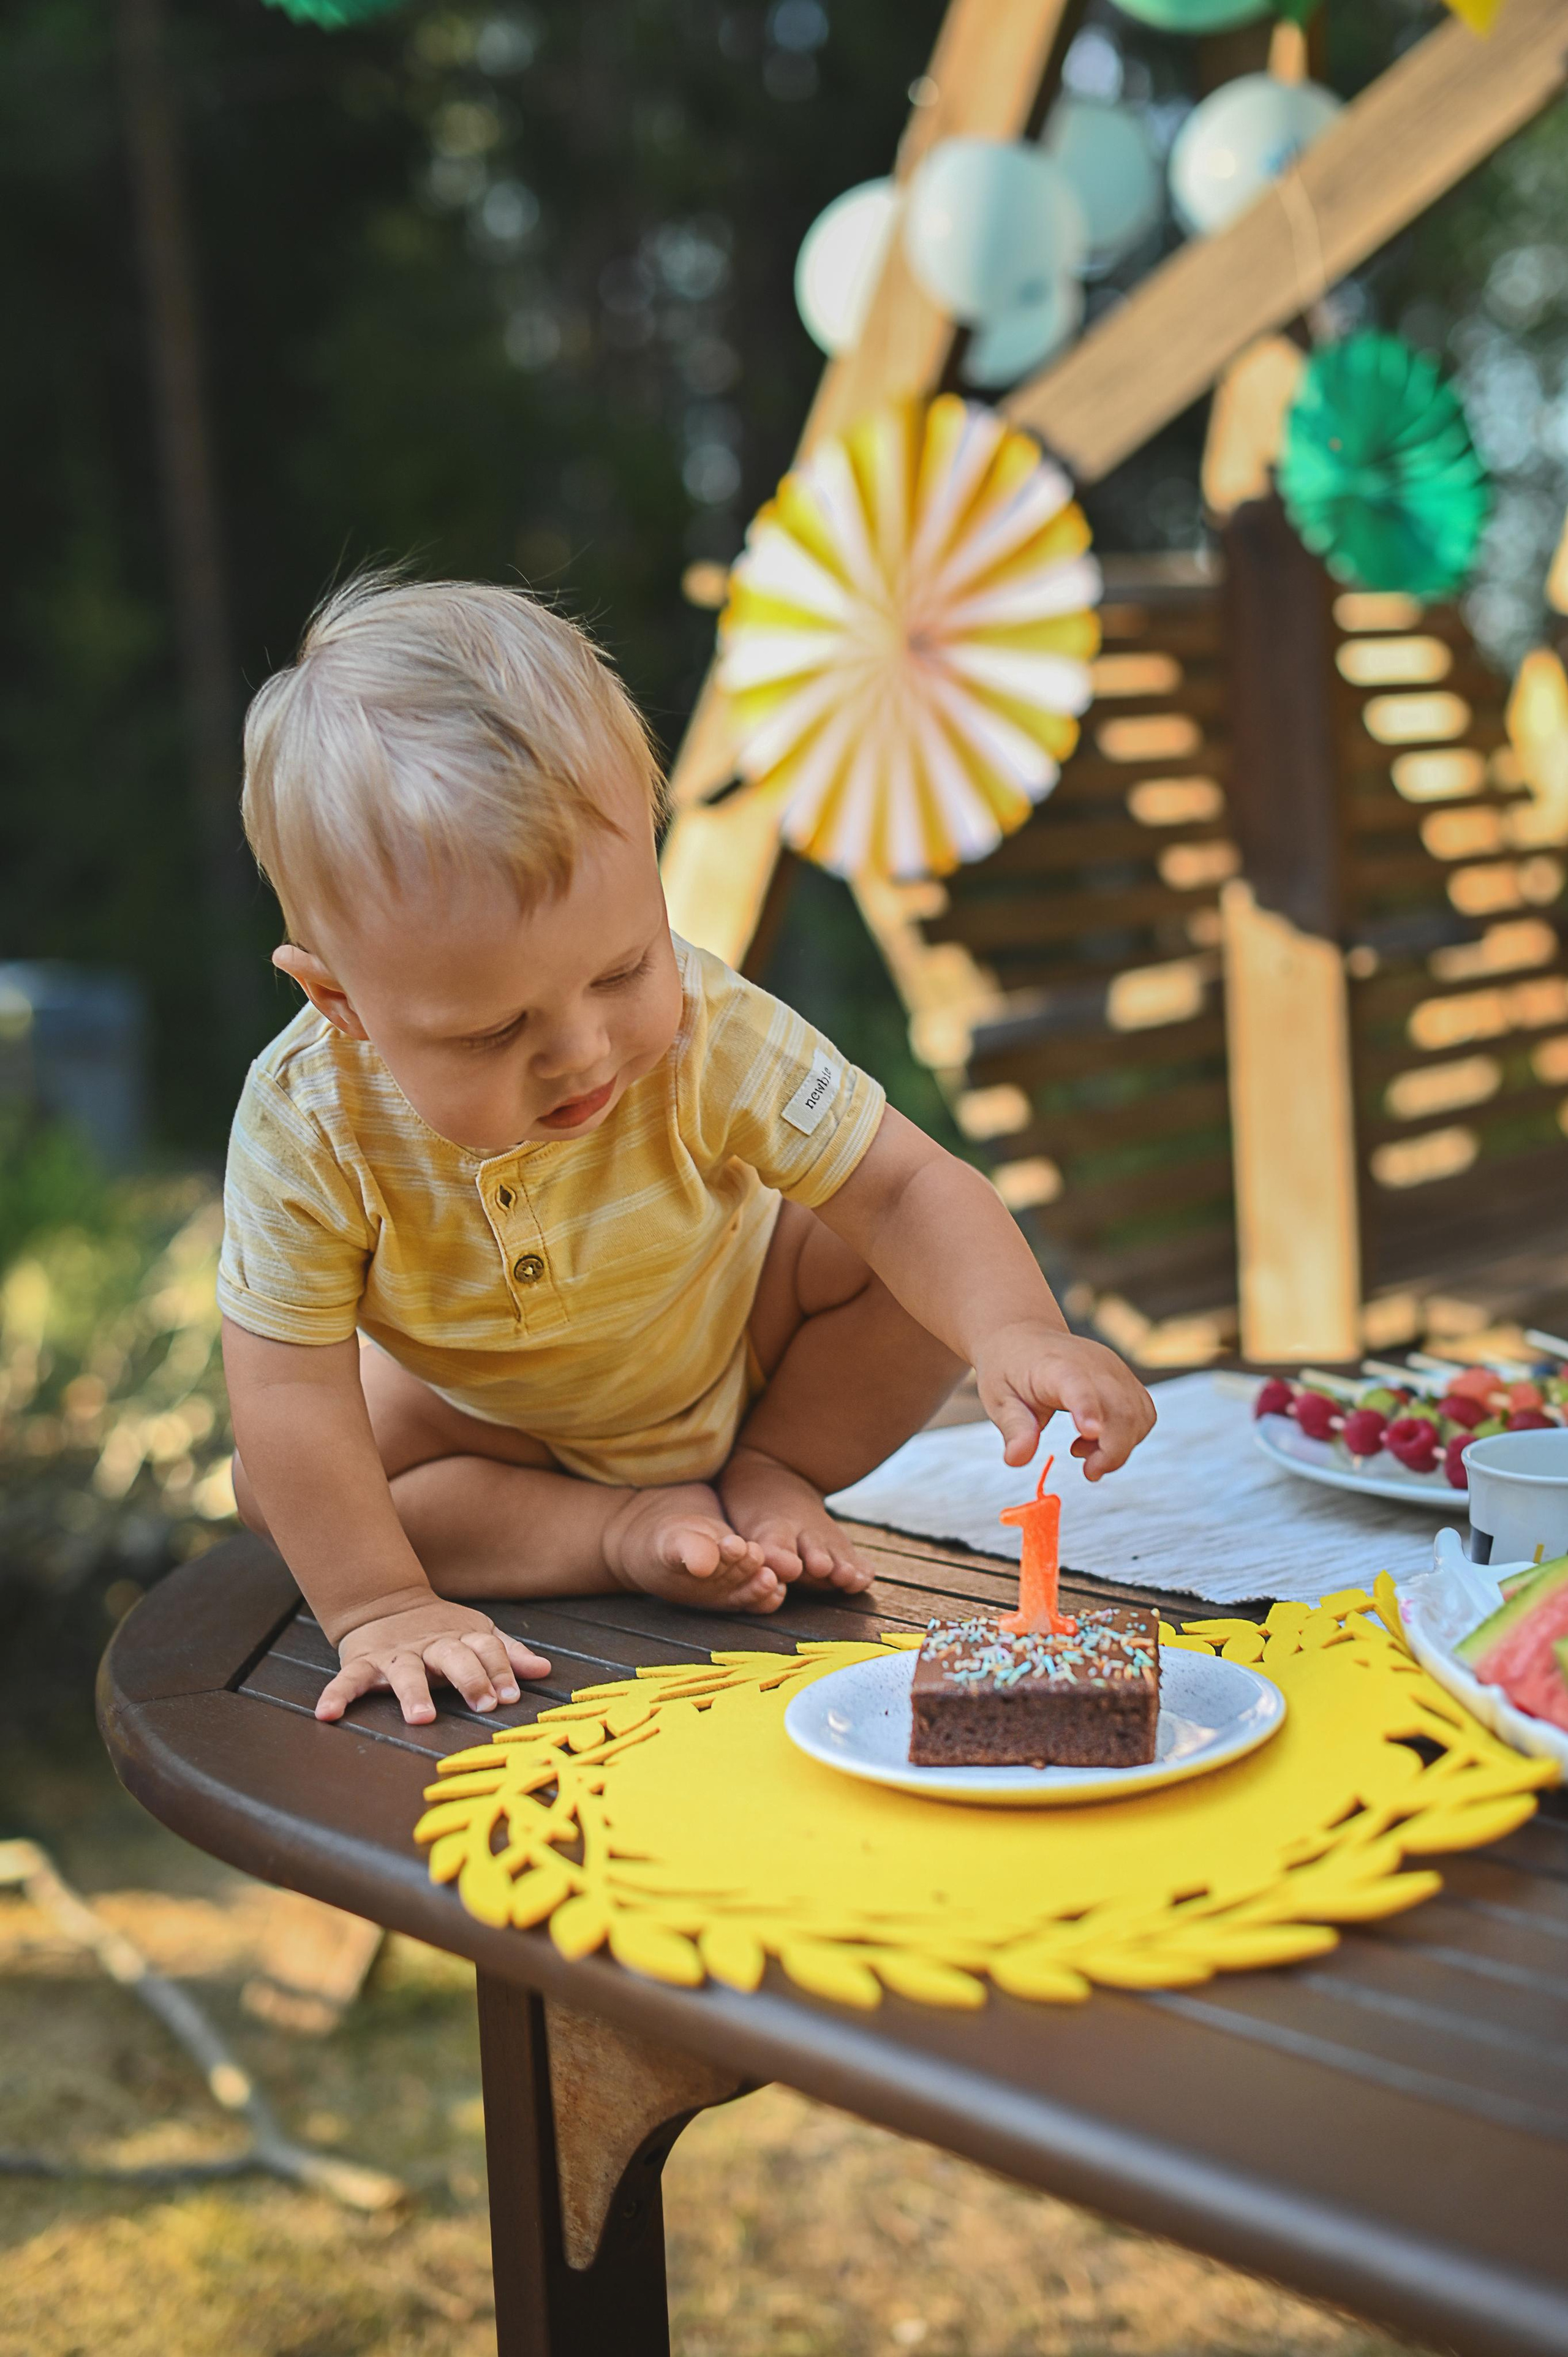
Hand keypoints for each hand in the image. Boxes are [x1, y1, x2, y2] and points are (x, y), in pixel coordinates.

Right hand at [317, 1593, 551, 1725]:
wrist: (385, 1603)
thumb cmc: (441, 1630)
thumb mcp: (476, 1635)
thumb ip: (507, 1654)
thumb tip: (543, 1670)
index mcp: (461, 1638)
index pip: (486, 1650)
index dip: (500, 1670)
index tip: (510, 1696)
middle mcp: (430, 1645)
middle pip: (453, 1657)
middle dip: (470, 1678)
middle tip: (483, 1703)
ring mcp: (396, 1654)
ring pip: (406, 1672)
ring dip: (413, 1693)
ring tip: (422, 1717)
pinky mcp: (363, 1662)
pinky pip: (349, 1679)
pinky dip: (337, 1694)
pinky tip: (328, 1713)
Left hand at [974, 1324, 1155, 1480]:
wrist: (1026, 1337)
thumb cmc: (1010, 1368)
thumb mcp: (999, 1400)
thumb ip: (1014, 1429)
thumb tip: (1017, 1460)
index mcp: (1057, 1367)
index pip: (1078, 1386)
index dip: (1087, 1409)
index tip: (1090, 1434)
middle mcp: (1093, 1365)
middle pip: (1121, 1411)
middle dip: (1113, 1452)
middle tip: (1089, 1472)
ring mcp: (1114, 1370)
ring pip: (1139, 1416)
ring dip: (1121, 1447)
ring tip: (1082, 1450)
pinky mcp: (1125, 1379)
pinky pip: (1143, 1413)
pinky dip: (1129, 1436)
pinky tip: (1097, 1439)